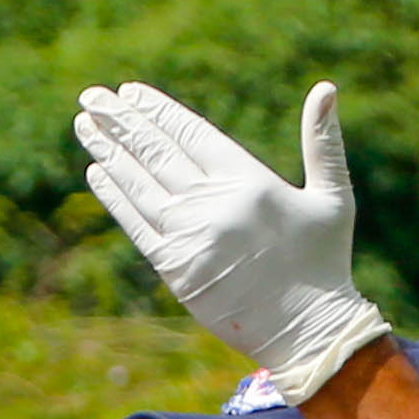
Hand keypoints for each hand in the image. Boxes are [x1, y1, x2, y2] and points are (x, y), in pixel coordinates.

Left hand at [70, 78, 396, 406]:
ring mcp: (190, 236)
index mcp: (249, 181)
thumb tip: (326, 87)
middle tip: (93, 96)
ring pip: (139, 184)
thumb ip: (322, 142)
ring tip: (85, 123)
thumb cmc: (325, 263)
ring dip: (108, 151)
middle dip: (121, 121)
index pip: (191, 133)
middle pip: (156, 152)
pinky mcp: (175, 269)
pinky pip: (135, 224)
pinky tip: (97, 171)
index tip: (130, 92)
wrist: (308, 330)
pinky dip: (115, 196)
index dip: (157, 111)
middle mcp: (213, 204)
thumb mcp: (333, 197)